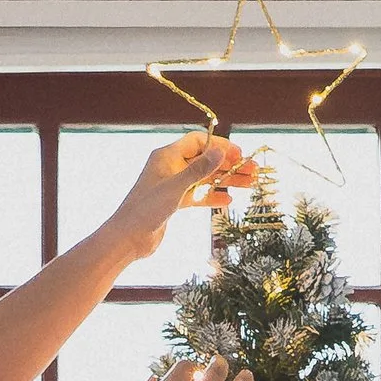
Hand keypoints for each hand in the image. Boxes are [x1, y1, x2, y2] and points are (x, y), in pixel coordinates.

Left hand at [107, 131, 258, 261]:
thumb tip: (220, 151)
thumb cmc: (146, 210)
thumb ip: (199, 169)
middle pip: (205, 161)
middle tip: (252, 171)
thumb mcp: (176, 188)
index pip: (199, 142)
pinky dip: (212, 196)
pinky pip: (197, 195)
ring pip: (204, 178)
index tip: (240, 154)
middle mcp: (171, 167)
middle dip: (229, 165)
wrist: (128, 239)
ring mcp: (173, 185)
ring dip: (225, 181)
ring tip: (249, 185)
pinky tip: (228, 200)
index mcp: (168, 156)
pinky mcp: (174, 202)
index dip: (220, 146)